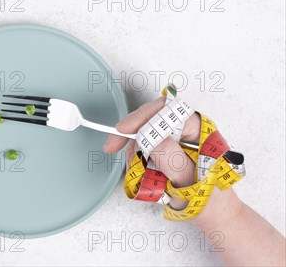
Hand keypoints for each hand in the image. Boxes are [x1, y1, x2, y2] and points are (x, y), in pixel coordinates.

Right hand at [102, 97, 240, 225]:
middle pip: (152, 118)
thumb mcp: (188, 180)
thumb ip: (170, 157)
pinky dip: (138, 158)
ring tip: (136, 171)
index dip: (142, 117)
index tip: (122, 130)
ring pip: (146, 133)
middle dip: (132, 133)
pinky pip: (147, 146)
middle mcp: (189, 130)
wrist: (214, 217)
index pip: (167, 110)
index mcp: (200, 131)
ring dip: (135, 150)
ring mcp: (178, 140)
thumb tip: (148, 136)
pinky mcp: (170, 150)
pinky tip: (140, 172)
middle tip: (113, 146)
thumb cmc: (209, 201)